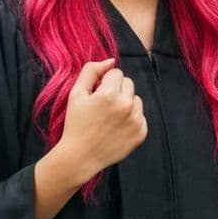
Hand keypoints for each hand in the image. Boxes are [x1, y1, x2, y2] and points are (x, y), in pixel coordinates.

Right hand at [55, 59, 147, 183]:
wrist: (81, 156)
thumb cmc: (76, 124)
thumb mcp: (76, 94)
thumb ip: (91, 71)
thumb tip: (111, 61)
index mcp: (109, 94)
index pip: (116, 73)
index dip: (104, 82)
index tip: (97, 95)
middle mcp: (126, 105)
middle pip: (128, 83)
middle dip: (117, 90)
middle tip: (103, 106)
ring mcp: (136, 120)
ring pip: (136, 98)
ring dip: (126, 103)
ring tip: (110, 117)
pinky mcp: (142, 132)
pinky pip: (141, 115)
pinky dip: (132, 118)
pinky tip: (117, 128)